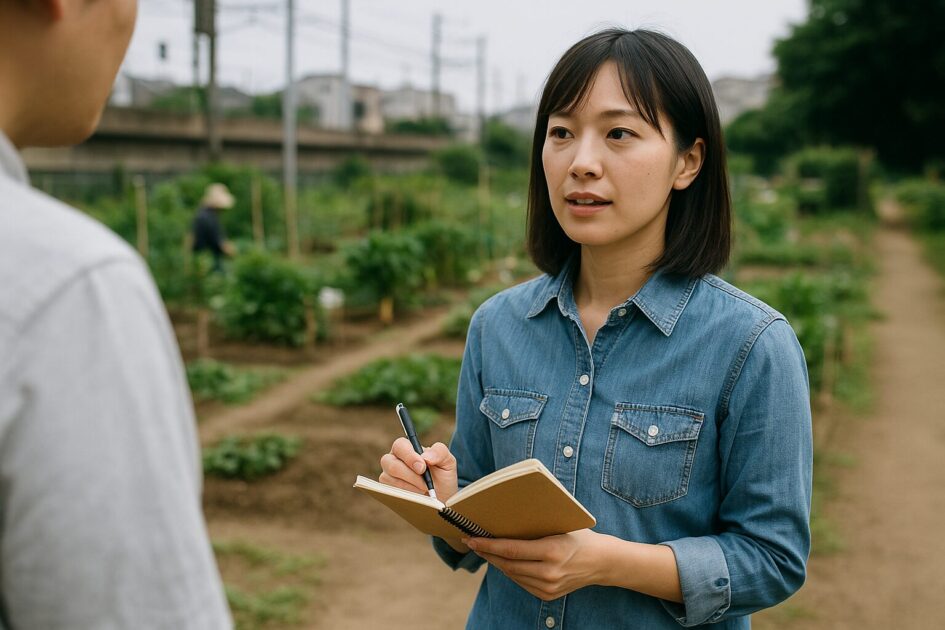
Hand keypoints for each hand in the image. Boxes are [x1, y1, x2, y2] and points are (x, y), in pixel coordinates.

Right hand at [379, 438, 458, 503]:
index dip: (409, 456)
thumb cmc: (443, 476)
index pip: (400, 445)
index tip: (422, 468)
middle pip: (390, 463)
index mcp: (407, 448)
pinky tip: (417, 497)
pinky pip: (390, 492)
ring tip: (424, 490)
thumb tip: (425, 456)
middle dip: (410, 475)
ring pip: (389, 478)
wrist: (442, 498)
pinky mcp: (387, 490)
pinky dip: (405, 495)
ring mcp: (388, 475)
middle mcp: (394, 459)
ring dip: (410, 487)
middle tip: (425, 484)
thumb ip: (439, 452)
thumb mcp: (447, 461)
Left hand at [463, 529, 605, 600]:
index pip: (511, 549)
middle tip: (471, 541)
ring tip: (485, 550)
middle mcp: (549, 572)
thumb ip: (535, 525)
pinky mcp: (547, 595)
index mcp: (552, 551)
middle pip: (508, 564)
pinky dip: (510, 571)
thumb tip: (504, 518)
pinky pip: (521, 582)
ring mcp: (548, 587)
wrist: (601, 562)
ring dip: (496, 562)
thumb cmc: (578, 536)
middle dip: (487, 553)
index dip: (488, 545)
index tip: (472, 538)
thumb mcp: (559, 525)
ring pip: (512, 574)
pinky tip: (504, 561)